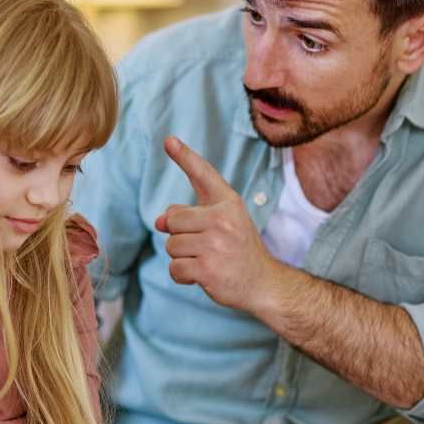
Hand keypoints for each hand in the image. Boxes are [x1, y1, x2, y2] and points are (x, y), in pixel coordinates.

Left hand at [156, 136, 278, 313]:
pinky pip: (174, 268)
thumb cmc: (238, 251)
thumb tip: (160, 220)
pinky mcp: (207, 269)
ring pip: (171, 245)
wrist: (263, 283)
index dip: (185, 156)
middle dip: (180, 235)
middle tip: (206, 246)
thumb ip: (190, 215)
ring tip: (207, 260)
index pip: (204, 175)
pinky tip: (203, 275)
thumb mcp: (222, 225)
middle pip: (173, 220)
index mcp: (228, 203)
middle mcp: (223, 219)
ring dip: (182, 257)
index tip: (169, 140)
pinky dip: (183, 276)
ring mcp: (215, 244)